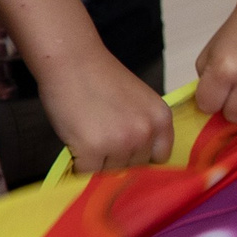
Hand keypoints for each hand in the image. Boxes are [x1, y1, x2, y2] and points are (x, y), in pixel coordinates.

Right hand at [43, 47, 174, 173]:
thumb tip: (138, 163)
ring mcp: (121, 142)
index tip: (127, 155)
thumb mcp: (139, 103)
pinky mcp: (93, 149)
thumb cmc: (102, 79)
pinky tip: (76, 146)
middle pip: (134, 169)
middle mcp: (147, 132)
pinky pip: (87, 174)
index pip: (160, 158)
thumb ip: (144, 128)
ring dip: (98, 164)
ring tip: (88, 139)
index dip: (141, 159)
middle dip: (118, 161)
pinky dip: (79, 166)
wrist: (74, 63)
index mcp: (162, 118)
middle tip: (100, 141)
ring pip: (111, 174)